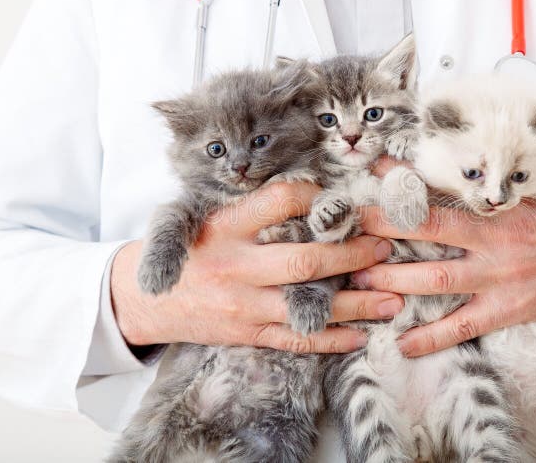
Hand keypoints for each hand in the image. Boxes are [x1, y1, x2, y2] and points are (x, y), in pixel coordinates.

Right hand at [111, 182, 402, 353]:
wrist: (142, 300)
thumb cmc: (186, 249)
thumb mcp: (207, 215)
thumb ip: (255, 207)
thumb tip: (316, 195)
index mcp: (226, 226)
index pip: (280, 201)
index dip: (317, 196)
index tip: (344, 198)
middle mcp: (236, 265)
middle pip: (304, 261)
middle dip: (352, 256)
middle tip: (384, 249)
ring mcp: (243, 305)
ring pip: (308, 307)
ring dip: (357, 305)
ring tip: (393, 300)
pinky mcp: (247, 334)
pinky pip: (295, 340)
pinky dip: (331, 340)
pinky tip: (361, 335)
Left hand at [353, 182, 535, 356]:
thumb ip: (498, 183)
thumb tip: (457, 167)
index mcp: (501, 203)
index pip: (441, 187)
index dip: (403, 180)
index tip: (371, 172)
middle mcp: (495, 238)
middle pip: (425, 230)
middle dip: (381, 228)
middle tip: (344, 228)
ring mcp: (501, 276)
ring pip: (434, 278)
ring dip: (392, 279)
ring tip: (356, 280)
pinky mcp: (512, 308)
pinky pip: (464, 326)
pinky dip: (432, 337)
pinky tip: (402, 344)